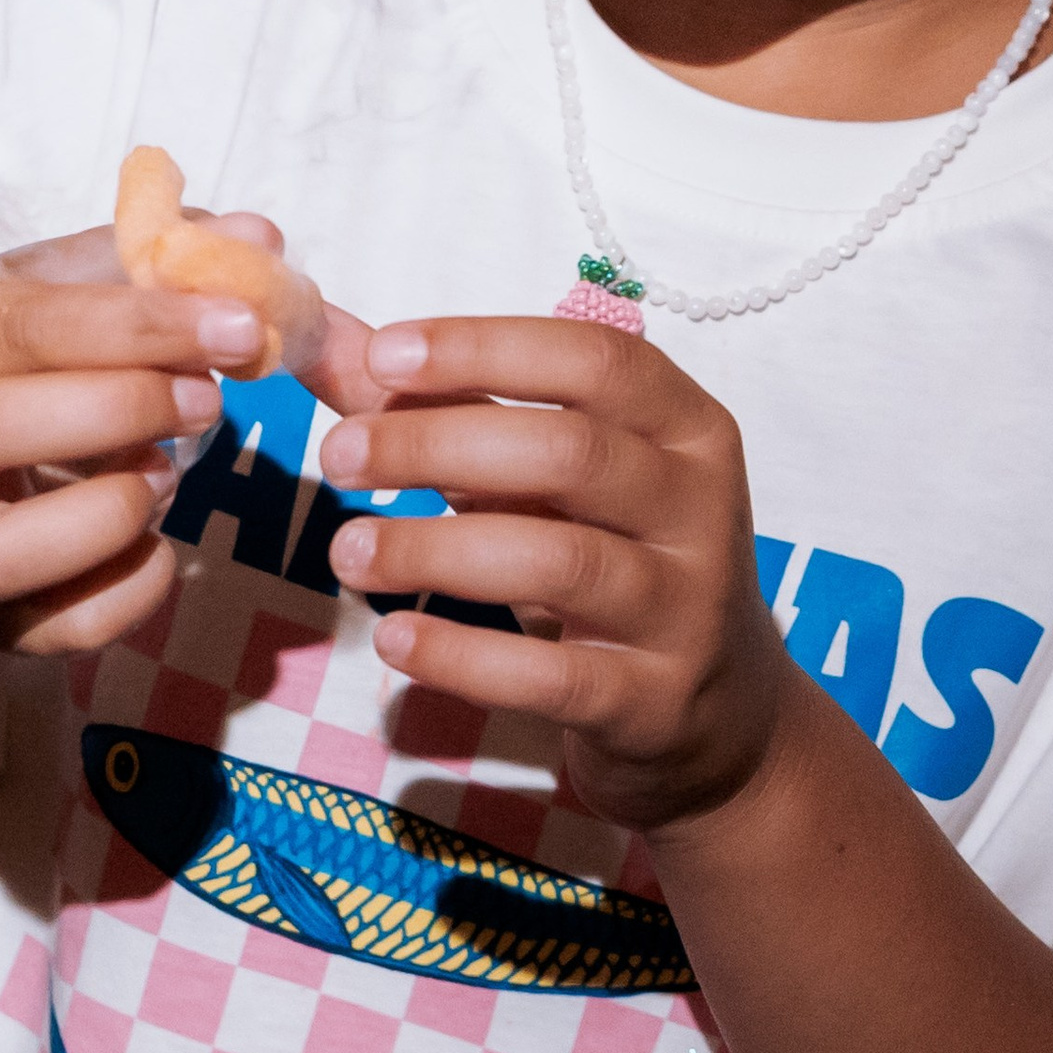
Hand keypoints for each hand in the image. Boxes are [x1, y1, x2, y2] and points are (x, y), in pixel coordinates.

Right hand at [0, 217, 366, 664]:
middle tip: (211, 401)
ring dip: (108, 513)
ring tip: (167, 473)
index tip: (242, 328)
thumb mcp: (72, 289)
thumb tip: (259, 239)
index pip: (26, 324)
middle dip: (117, 410)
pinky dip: (130, 589)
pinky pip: (57, 628)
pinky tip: (159, 543)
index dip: (142, 326)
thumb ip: (159, 262)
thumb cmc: (31, 363)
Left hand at [316, 314, 804, 837]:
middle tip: (340, 455)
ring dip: (435, 549)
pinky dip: (463, 657)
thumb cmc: (619, 559)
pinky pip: (550, 677)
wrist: (719, 710)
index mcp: (686, 427)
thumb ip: (451, 405)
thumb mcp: (557, 476)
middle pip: (569, 453)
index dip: (485, 349)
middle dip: (438, 444)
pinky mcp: (652, 699)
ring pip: (559, 562)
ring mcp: (684, 608)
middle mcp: (699, 507)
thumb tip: (334, 342)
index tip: (382, 356)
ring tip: (348, 550)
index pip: (593, 362)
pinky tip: (395, 640)